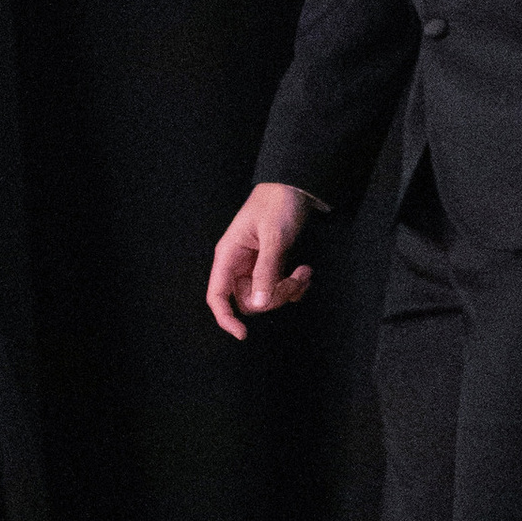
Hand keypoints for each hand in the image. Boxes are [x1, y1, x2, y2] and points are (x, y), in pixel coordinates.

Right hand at [206, 182, 315, 338]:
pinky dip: (294, 285)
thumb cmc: (277, 204)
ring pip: (266, 297)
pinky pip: (278, 288)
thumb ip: (266, 270)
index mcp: (229, 256)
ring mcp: (254, 266)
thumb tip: (258, 302)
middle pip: (248, 301)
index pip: (217, 296)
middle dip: (274, 297)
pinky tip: (305, 272)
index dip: (225, 318)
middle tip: (295, 279)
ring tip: (305, 272)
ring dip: (288, 290)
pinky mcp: (270, 265)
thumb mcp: (273, 237)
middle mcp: (238, 264)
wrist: (295, 186)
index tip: (242, 334)